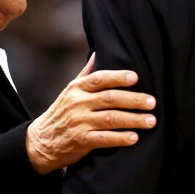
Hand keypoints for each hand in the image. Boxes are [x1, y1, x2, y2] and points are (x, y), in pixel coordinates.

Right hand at [26, 53, 156, 173]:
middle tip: (152, 102)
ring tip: (151, 121)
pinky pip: (104, 139)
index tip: (136, 77)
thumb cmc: (62, 112)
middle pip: (110, 98)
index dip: (118, 77)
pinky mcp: (81, 141)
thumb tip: (100, 52)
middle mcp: (78, 103)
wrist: (41, 142)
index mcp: (77, 88)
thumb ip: (87, 73)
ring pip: (111, 119)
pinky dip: (120, 138)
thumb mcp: (70, 90)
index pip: (99, 78)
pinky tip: (134, 137)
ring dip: (133, 120)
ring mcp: (79, 122)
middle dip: (134, 100)